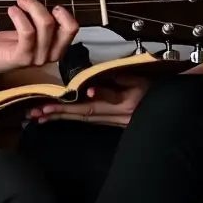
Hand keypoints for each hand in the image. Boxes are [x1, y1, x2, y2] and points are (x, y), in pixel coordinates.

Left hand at [0, 0, 78, 79]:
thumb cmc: (8, 40)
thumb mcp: (22, 19)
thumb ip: (26, 3)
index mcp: (57, 45)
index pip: (72, 27)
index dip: (63, 11)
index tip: (47, 1)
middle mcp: (52, 54)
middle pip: (62, 24)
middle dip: (44, 5)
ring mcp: (39, 58)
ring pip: (46, 25)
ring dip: (31, 7)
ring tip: (18, 2)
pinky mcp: (23, 58)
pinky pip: (28, 32)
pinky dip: (20, 17)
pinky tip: (12, 10)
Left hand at [28, 74, 150, 125]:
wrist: (167, 108)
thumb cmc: (152, 89)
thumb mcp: (137, 81)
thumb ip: (115, 82)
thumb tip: (89, 88)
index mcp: (119, 104)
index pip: (92, 103)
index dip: (69, 104)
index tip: (51, 103)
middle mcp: (112, 115)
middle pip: (81, 114)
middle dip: (57, 113)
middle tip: (35, 113)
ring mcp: (111, 120)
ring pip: (81, 119)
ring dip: (60, 117)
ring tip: (39, 117)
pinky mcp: (110, 121)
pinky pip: (87, 119)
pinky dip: (71, 117)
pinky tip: (58, 116)